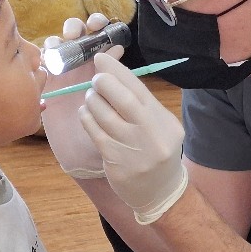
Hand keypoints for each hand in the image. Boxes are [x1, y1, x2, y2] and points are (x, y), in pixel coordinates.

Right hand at [40, 14, 121, 178]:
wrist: (86, 154)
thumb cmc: (108, 129)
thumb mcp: (118, 104)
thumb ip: (117, 78)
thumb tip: (118, 49)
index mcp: (103, 65)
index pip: (101, 35)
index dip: (99, 24)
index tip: (100, 26)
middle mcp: (82, 65)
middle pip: (76, 34)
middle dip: (75, 27)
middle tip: (75, 34)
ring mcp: (63, 74)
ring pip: (57, 45)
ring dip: (58, 41)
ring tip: (60, 48)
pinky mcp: (46, 85)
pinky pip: (41, 64)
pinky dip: (42, 57)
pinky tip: (48, 63)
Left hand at [78, 53, 188, 224]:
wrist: (160, 192)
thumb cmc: (155, 152)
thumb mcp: (158, 126)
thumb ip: (140, 105)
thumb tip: (112, 74)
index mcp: (164, 121)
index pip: (139, 89)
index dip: (118, 71)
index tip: (101, 59)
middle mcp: (152, 134)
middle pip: (125, 100)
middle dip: (105, 83)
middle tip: (96, 79)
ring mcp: (134, 150)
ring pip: (105, 116)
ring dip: (93, 101)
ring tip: (91, 98)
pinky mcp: (117, 162)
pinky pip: (96, 134)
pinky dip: (88, 119)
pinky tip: (86, 114)